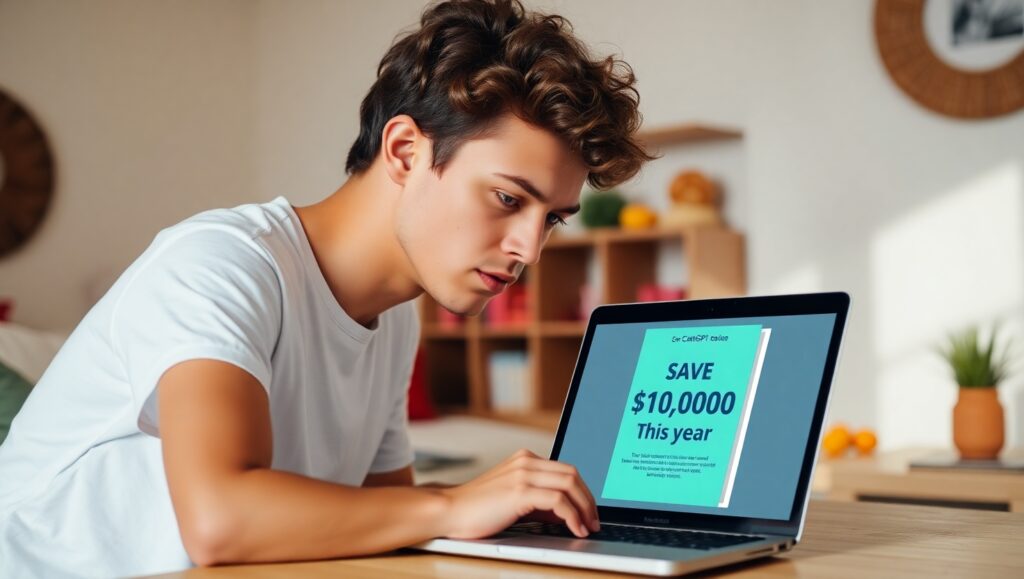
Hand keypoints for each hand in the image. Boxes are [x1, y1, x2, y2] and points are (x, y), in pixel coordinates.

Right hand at [438, 449, 600, 539]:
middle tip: (594, 521)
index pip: (566, 470)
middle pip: (573, 474)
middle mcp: (526, 461)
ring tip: (588, 527)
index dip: (583, 491)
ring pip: (570, 485)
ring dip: (585, 508)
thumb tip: (566, 513)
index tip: (590, 511)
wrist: (449, 511)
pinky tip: (574, 529)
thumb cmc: (477, 509)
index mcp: (525, 459)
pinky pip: (558, 501)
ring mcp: (522, 474)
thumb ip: (539, 502)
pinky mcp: (519, 491)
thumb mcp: (514, 500)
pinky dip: (572, 516)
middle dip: (589, 500)